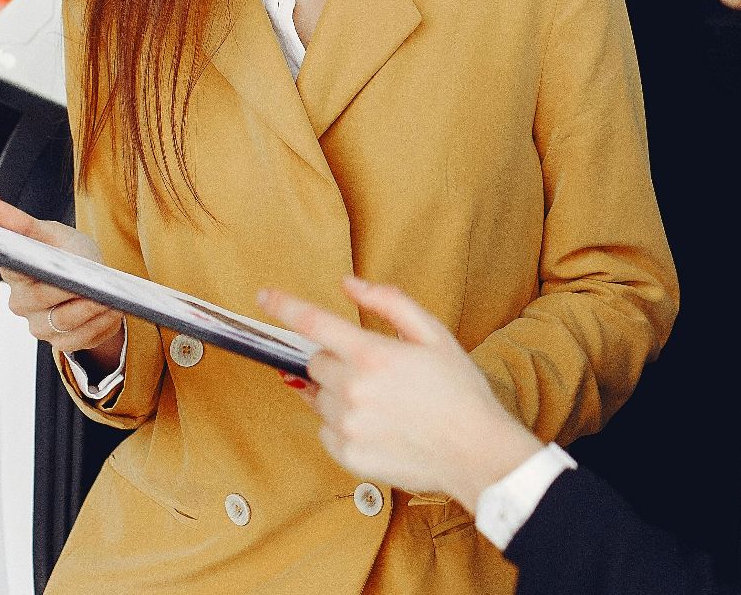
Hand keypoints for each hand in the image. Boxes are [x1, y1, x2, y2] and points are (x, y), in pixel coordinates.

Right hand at [0, 197, 123, 369]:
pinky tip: (113, 311)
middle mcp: (21, 303)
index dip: (28, 267)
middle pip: (42, 299)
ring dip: (91, 309)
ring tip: (111, 298)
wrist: (90, 280)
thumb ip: (23, 223)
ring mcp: (39, 326)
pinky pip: (81, 339)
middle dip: (70, 290)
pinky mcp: (61, 342)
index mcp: (14, 273)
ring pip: (64, 323)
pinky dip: (100, 325)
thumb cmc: (66, 253)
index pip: (14, 270)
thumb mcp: (50, 233)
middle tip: (94, 282)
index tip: (47, 264)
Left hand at [259, 277, 544, 508]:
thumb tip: (349, 285)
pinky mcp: (347, 455)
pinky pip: (325, 431)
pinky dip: (342, 424)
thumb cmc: (460, 391)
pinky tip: (377, 425)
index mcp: (372, 355)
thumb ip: (389, 303)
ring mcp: (347, 426)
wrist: (476, 452)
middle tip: (374, 371)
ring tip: (381, 402)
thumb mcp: (434, 334)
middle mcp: (352, 390)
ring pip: (318, 397)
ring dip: (338, 393)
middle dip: (337, 361)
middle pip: (315, 363)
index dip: (284, 306)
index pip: (313, 323)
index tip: (265, 297)